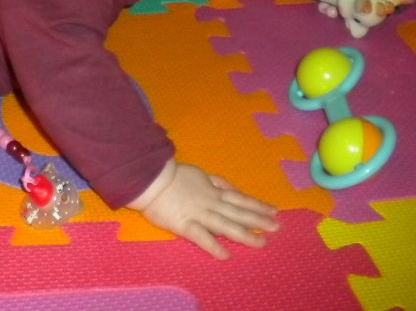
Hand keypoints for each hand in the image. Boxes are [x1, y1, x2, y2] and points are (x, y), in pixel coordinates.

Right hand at [130, 162, 279, 259]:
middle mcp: (211, 203)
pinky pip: (201, 237)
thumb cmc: (172, 176)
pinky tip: (226, 256)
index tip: (274, 211)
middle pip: (238, 212)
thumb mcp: (199, 173)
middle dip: (259, 220)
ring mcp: (199, 215)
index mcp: (213, 191)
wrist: (150, 179)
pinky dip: (213, 246)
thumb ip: (215, 182)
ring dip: (245, 234)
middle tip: (278, 228)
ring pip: (226, 225)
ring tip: (262, 243)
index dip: (257, 205)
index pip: (240, 199)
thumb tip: (231, 188)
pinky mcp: (184, 225)